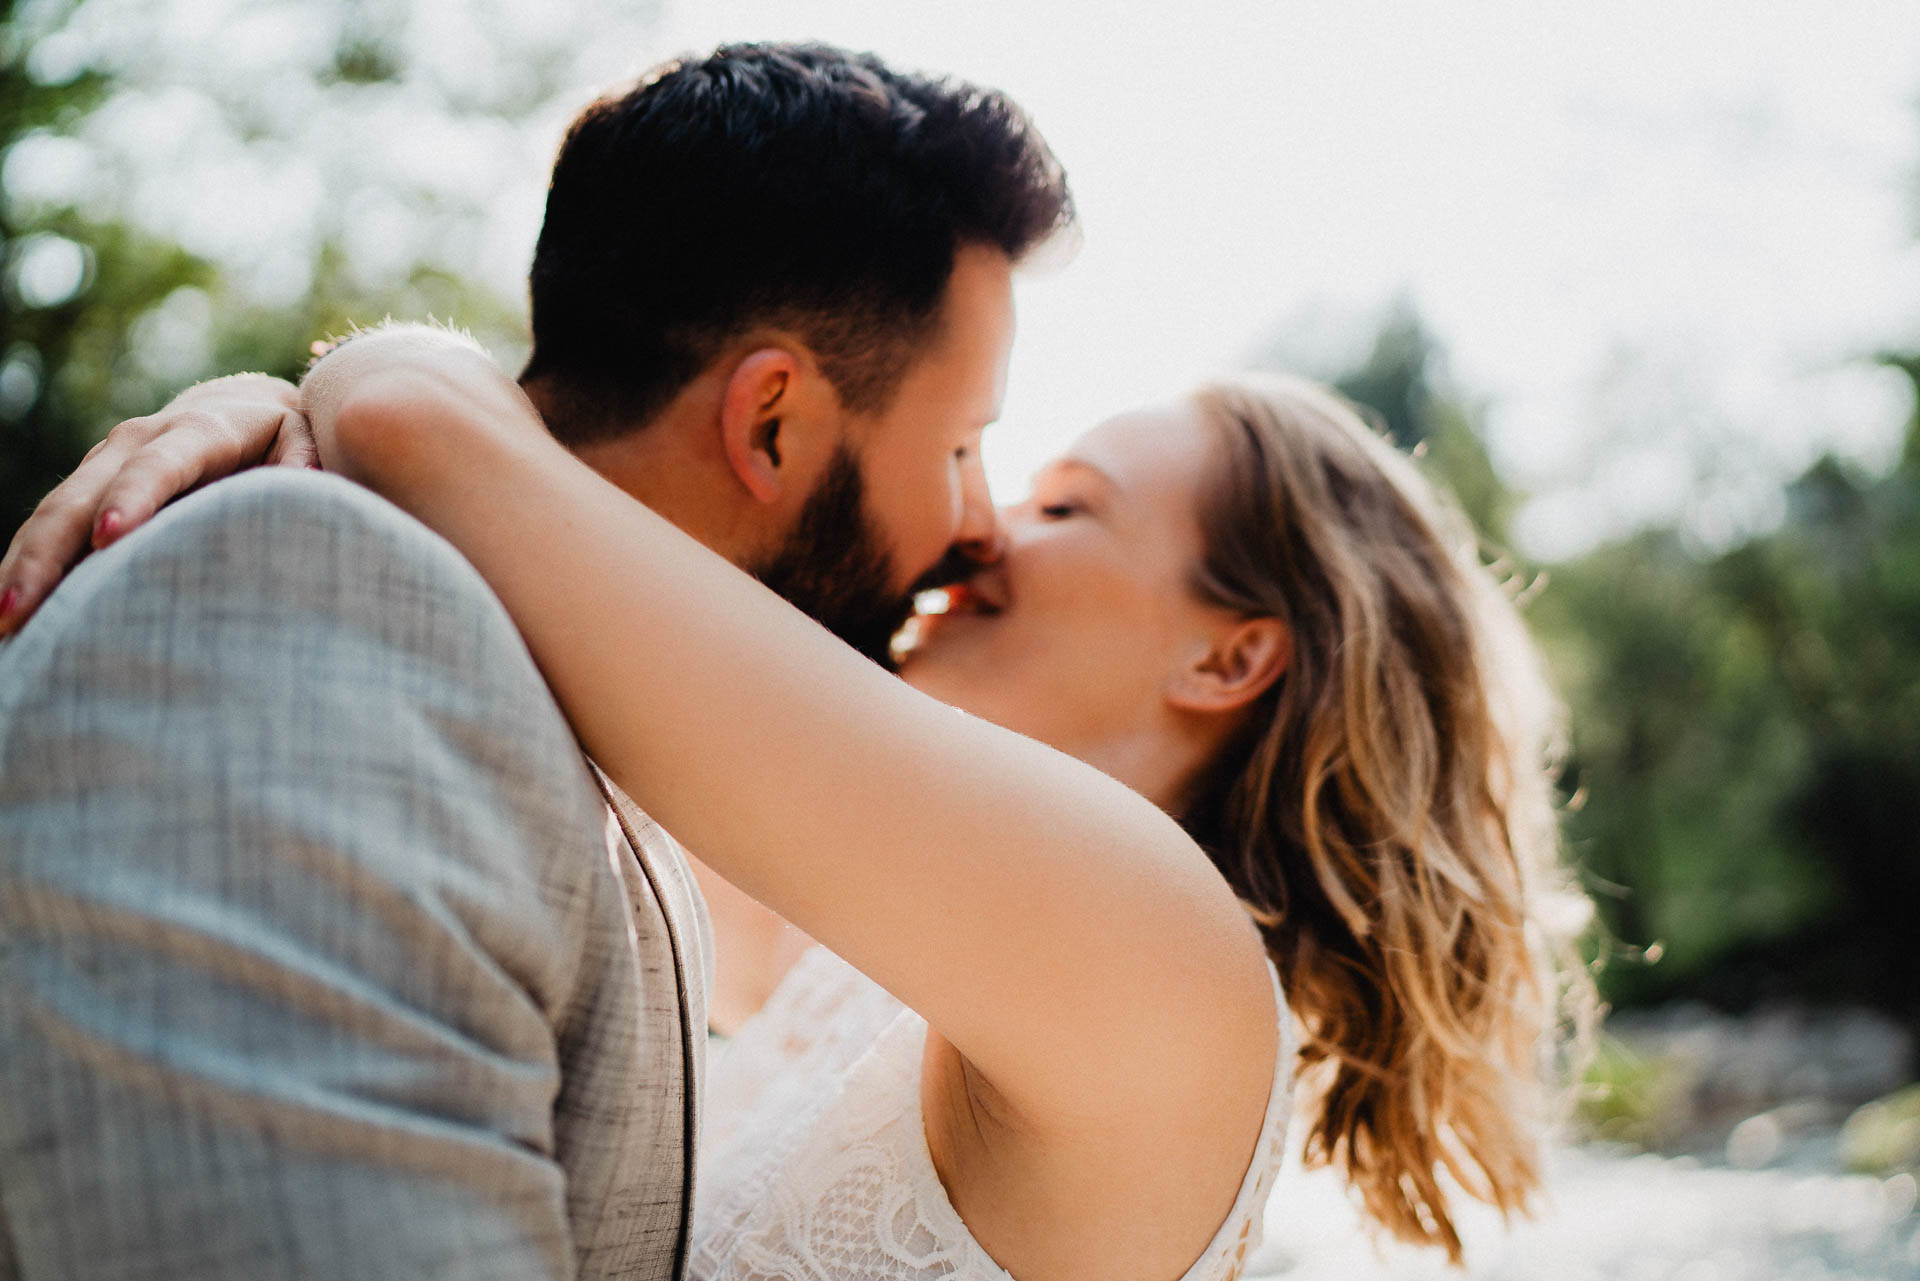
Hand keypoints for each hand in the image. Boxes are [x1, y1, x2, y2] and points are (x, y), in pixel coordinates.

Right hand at [0, 373, 312, 635]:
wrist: (236, 407)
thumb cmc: (280, 440)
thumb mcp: (301, 440)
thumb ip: (304, 462)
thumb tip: (306, 486)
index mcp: (196, 432)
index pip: (159, 465)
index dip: (133, 498)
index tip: (108, 540)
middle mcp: (136, 441)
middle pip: (82, 496)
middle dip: (48, 552)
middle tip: (22, 608)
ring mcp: (103, 464)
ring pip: (51, 514)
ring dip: (22, 567)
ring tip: (4, 622)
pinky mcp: (88, 489)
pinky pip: (47, 529)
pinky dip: (24, 567)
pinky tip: (10, 613)